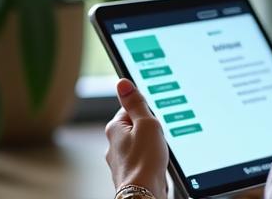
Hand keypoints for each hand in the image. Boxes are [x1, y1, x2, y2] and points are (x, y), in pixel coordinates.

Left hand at [105, 78, 168, 198]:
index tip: (154, 120)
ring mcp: (121, 161)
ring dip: (151, 147)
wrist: (144, 193)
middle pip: (136, 127)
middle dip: (150, 131)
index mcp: (114, 128)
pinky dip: (151, 161)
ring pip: (140, 145)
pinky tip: (157, 165)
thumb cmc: (145, 160)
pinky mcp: (129, 173)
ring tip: (158, 153)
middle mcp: (113, 144)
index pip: (131, 109)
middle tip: (157, 138)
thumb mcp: (146, 123)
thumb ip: (136, 103)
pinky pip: (143, 160)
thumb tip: (122, 83)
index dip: (147, 113)